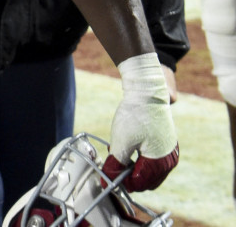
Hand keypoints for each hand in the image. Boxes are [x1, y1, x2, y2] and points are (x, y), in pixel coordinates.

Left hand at [104, 53, 178, 190]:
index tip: (107, 177)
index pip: (140, 184)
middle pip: (147, 181)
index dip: (122, 183)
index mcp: (160, 163)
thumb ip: (116, 165)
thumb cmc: (135, 116)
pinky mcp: (166, 144)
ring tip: (117, 155)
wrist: (147, 93)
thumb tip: (109, 181)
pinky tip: (127, 148)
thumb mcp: (121, 143)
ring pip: (150, 171)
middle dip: (128, 177)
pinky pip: (153, 160)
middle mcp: (169, 161)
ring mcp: (169, 153)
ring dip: (134, 168)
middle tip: (112, 166)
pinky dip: (140, 160)